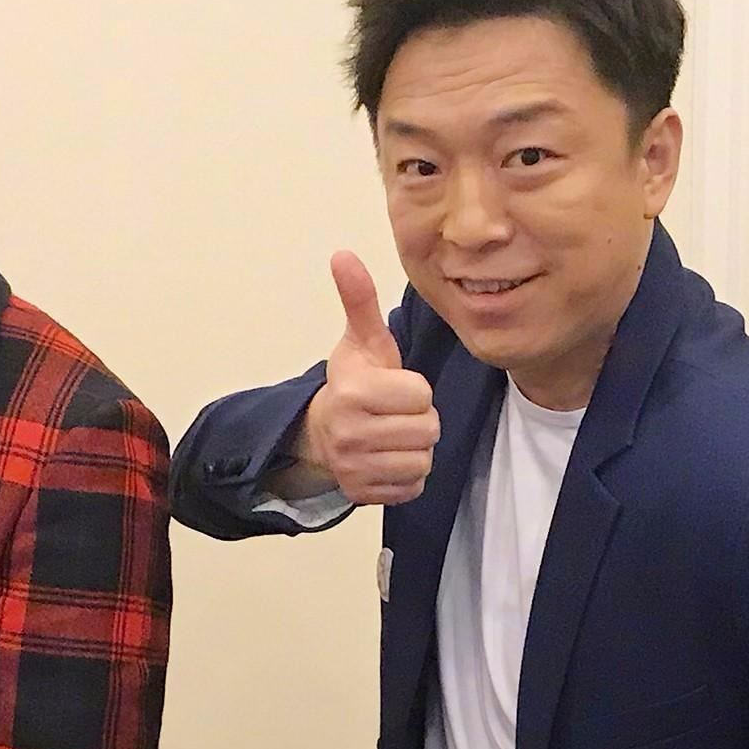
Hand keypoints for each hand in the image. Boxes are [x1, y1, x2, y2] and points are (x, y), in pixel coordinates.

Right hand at [284, 251, 438, 504]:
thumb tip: (343, 254)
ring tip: (394, 433)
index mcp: (352, 392)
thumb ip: (359, 299)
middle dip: (419, 420)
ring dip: (416, 448)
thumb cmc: (353, 381)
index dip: (415, 390)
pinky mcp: (362, 494)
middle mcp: (349, 433)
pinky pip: (412, 487)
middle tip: (396, 412)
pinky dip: (407, 475)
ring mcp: (354, 468)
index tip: (395, 387)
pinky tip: (389, 457)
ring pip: (423, 461)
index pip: (421, 394)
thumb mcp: (361, 340)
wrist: (322, 431)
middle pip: (427, 430)